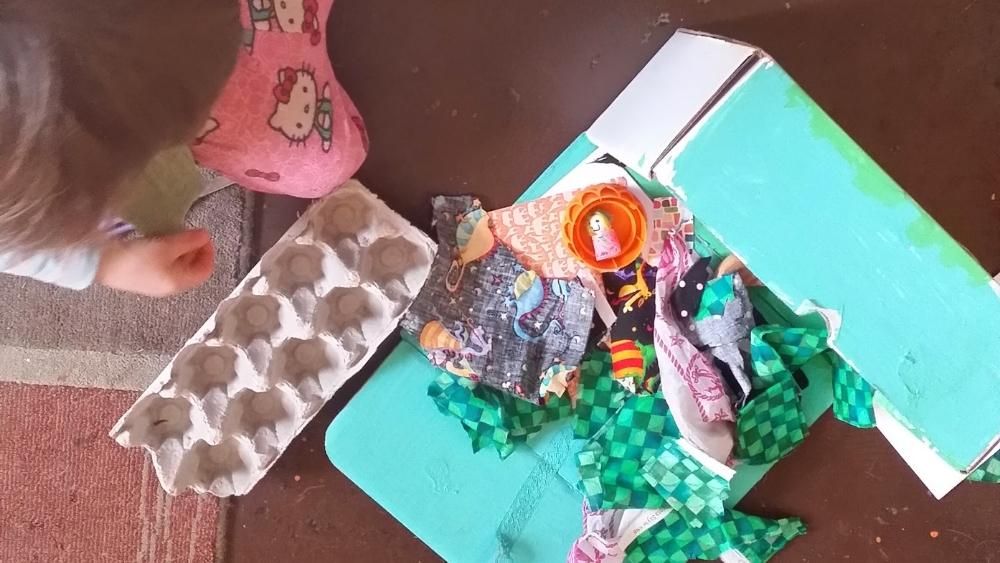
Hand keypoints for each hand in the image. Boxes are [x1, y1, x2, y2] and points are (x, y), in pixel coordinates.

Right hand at [96, 229, 214, 296]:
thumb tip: (205, 235)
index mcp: (179, 283)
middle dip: (195, 250)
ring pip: (178, 266)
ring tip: (176, 234)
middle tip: (190, 233)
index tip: (204, 235)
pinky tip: (160, 241)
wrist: (101, 265)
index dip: (209, 252)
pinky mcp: (143, 277)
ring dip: (181, 250)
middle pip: (192, 269)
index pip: (205, 270)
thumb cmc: (138, 257)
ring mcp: (156, 283)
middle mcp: (170, 287)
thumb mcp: (166, 246)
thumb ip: (188, 241)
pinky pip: (164, 265)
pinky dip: (168, 253)